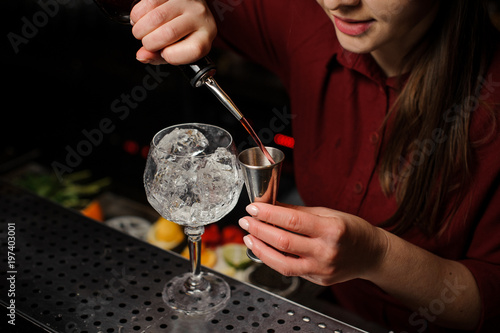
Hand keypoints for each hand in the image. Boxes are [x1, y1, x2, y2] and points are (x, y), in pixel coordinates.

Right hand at [130, 0, 216, 64]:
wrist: (186, 8)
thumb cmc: (181, 33)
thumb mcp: (176, 50)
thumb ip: (159, 57)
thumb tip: (142, 56)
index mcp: (205, 35)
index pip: (193, 49)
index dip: (172, 55)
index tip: (163, 53)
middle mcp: (199, 16)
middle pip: (169, 33)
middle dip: (149, 43)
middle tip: (146, 43)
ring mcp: (186, 1)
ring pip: (156, 17)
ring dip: (140, 29)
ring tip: (140, 32)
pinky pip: (148, 2)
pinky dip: (137, 14)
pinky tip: (139, 19)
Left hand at [239, 203, 388, 285]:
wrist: (372, 254)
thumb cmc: (351, 230)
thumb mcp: (328, 214)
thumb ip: (298, 213)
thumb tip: (270, 206)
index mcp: (332, 229)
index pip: (293, 221)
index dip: (269, 214)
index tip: (253, 208)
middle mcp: (327, 251)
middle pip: (284, 242)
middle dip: (259, 230)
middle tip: (246, 221)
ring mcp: (322, 269)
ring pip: (282, 263)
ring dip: (260, 249)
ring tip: (248, 237)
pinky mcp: (318, 280)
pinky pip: (290, 270)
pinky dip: (273, 259)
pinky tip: (264, 249)